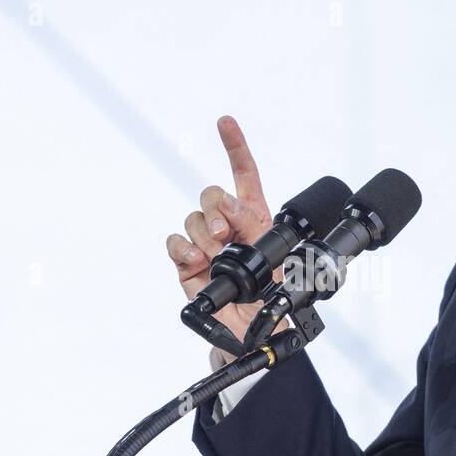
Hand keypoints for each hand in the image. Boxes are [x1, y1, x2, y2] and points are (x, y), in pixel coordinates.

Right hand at [166, 116, 288, 364]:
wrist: (253, 333)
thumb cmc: (271, 298)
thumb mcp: (278, 262)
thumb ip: (258, 231)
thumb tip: (233, 209)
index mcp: (254, 218)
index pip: (244, 174)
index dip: (235, 147)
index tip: (224, 123)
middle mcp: (227, 226)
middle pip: (212, 193)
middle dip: (218, 208)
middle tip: (226, 234)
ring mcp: (205, 244)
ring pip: (194, 217)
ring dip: (205, 233)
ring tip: (217, 255)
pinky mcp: (188, 264)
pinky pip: (177, 242)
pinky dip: (184, 248)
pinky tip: (197, 261)